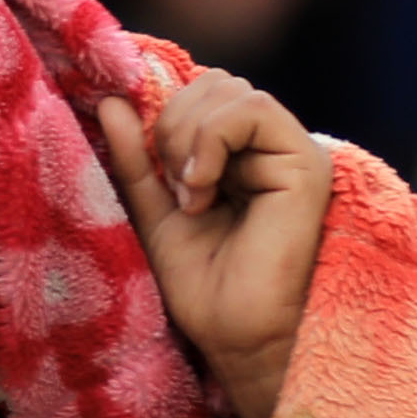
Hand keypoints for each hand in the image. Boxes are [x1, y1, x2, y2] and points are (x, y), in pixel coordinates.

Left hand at [96, 72, 329, 417]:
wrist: (236, 335)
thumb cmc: (204, 285)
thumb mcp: (154, 210)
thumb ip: (136, 157)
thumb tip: (111, 102)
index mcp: (240, 154)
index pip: (199, 92)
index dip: (163, 114)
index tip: (153, 171)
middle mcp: (271, 147)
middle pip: (214, 82)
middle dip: (173, 125)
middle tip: (174, 188)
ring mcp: (292, 151)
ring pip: (231, 88)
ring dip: (189, 137)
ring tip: (190, 196)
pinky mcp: (305, 162)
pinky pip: (253, 109)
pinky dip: (213, 139)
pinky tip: (204, 190)